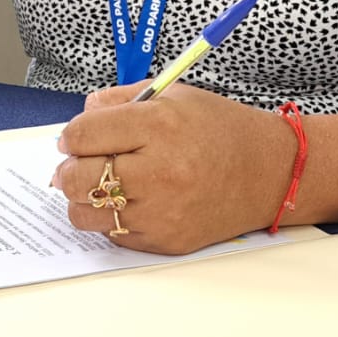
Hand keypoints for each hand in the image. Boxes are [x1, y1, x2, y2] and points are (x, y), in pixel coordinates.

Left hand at [52, 83, 298, 254]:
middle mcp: (159, 171)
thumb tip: (83, 114)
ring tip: (103, 184)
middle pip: (77, 178)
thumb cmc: (221, 130)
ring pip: (86, 214)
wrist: (269, 173)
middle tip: (78, 163)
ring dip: (84, 198)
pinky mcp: (167, 241)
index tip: (74, 138)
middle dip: (68, 169)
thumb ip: (122, 100)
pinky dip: (112, 219)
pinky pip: (113, 236)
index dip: (71, 136)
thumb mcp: (174, 95)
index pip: (83, 134)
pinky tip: (132, 201)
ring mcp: (163, 212)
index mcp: (160, 125)